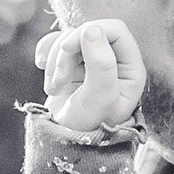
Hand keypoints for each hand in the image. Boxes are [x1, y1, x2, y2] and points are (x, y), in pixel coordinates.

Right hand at [36, 18, 147, 133]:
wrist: (65, 144)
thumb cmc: (88, 126)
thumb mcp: (98, 99)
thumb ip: (101, 64)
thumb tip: (91, 29)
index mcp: (131, 69)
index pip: (114, 29)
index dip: (89, 32)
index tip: (66, 49)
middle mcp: (115, 62)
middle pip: (89, 31)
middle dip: (67, 51)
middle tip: (59, 80)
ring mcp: (92, 61)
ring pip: (70, 38)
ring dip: (55, 60)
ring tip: (53, 88)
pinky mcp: (72, 64)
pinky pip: (56, 43)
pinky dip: (45, 54)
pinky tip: (42, 70)